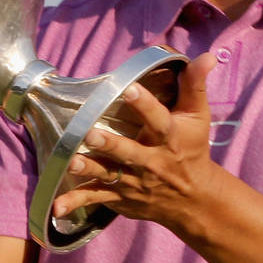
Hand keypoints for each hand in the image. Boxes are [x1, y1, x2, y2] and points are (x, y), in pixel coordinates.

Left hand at [50, 50, 225, 236]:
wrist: (194, 198)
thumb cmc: (192, 149)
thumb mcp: (197, 117)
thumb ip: (195, 85)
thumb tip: (206, 56)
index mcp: (170, 139)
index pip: (159, 120)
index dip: (145, 105)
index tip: (130, 88)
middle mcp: (152, 162)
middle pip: (130, 153)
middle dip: (111, 145)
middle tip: (91, 134)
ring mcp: (134, 182)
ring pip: (109, 174)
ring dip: (89, 169)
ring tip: (71, 162)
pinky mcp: (120, 196)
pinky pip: (96, 198)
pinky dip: (75, 203)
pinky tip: (56, 207)